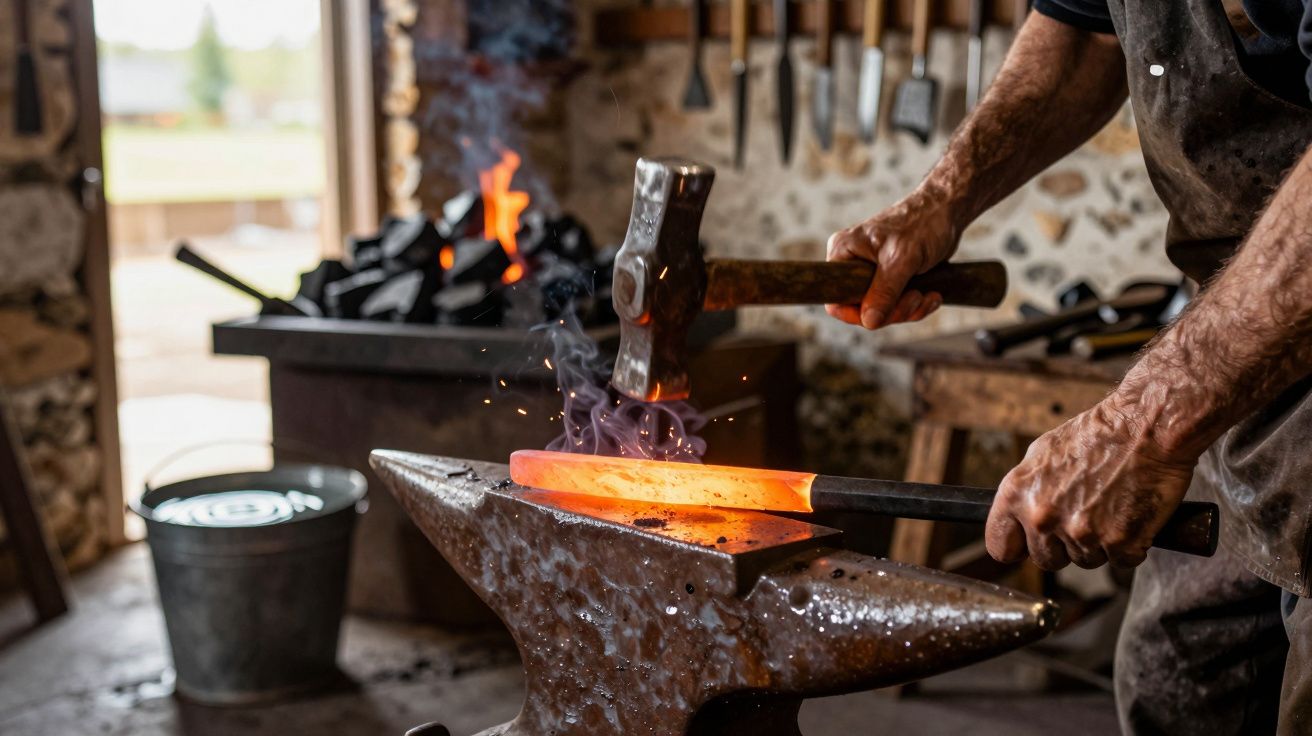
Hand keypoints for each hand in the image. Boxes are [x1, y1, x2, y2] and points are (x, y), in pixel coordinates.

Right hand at [825, 193, 961, 328]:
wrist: (947, 210)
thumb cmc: (922, 223)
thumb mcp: (900, 260)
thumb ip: (883, 292)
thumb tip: (869, 322)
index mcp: (844, 252)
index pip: (835, 298)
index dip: (855, 314)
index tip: (882, 316)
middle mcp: (853, 263)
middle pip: (861, 308)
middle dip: (892, 311)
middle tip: (915, 298)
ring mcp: (872, 272)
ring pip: (882, 310)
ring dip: (908, 309)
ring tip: (927, 295)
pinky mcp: (891, 278)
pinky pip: (896, 305)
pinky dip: (916, 306)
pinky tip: (932, 295)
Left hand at [985, 396, 1196, 569]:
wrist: (1146, 428)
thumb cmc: (1097, 435)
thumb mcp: (1041, 454)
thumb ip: (1024, 491)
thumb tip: (1016, 518)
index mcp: (1017, 495)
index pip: (1001, 547)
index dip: (1018, 546)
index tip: (1028, 544)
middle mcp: (1044, 517)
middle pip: (1046, 560)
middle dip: (1063, 545)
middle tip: (1084, 515)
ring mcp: (1081, 533)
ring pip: (1084, 561)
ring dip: (1098, 544)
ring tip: (1109, 506)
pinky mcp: (1119, 543)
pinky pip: (1120, 562)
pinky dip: (1130, 545)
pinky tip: (1130, 514)